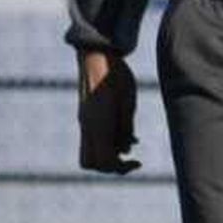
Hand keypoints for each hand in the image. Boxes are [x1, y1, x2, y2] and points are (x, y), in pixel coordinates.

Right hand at [77, 50, 139, 173]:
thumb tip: (126, 149)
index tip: (137, 162)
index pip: (104, 161)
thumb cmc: (116, 77)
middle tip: (129, 159)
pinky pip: (93, 138)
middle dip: (109, 166)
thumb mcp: (128, 104)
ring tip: (128, 141)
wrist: (97, 55)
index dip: (121, 168)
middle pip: (90, 163)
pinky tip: (124, 132)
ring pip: (89, 152)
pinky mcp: (86, 115)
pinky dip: (107, 142)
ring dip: (108, 154)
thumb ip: (126, 128)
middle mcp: (87, 127)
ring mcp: (84, 121)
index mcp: (97, 125)